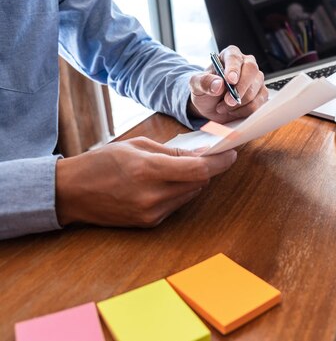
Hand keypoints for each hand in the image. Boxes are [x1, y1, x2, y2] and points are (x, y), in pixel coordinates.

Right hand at [55, 137, 236, 227]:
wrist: (70, 193)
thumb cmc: (102, 162)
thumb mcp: (137, 146)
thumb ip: (172, 152)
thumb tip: (202, 154)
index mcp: (148, 170)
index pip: (198, 169)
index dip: (219, 161)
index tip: (231, 153)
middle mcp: (152, 195)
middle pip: (199, 182)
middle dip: (205, 168)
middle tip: (205, 156)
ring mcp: (151, 213)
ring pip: (190, 194)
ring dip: (191, 181)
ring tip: (175, 170)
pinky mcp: (149, 224)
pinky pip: (176, 205)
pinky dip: (177, 193)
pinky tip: (161, 185)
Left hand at [188, 45, 268, 123]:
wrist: (210, 107)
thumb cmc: (206, 90)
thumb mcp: (196, 85)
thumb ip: (204, 82)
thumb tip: (218, 84)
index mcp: (230, 56)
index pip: (235, 58)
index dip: (233, 69)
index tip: (229, 81)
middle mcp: (246, 65)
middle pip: (252, 71)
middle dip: (240, 89)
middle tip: (228, 101)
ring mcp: (256, 80)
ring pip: (255, 90)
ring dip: (239, 104)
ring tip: (223, 107)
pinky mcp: (261, 95)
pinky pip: (258, 104)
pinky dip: (244, 111)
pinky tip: (233, 111)